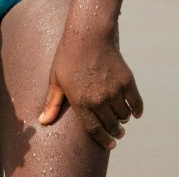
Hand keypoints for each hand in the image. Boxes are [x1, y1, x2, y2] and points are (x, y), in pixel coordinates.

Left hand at [38, 32, 143, 149]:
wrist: (87, 34)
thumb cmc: (67, 56)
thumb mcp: (55, 78)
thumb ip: (51, 102)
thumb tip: (42, 121)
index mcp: (80, 101)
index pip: (94, 131)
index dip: (103, 140)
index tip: (110, 144)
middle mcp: (98, 100)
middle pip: (111, 126)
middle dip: (115, 132)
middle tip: (117, 132)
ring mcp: (114, 91)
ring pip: (124, 116)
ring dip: (122, 119)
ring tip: (119, 116)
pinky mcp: (127, 82)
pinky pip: (136, 105)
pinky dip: (136, 110)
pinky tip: (133, 111)